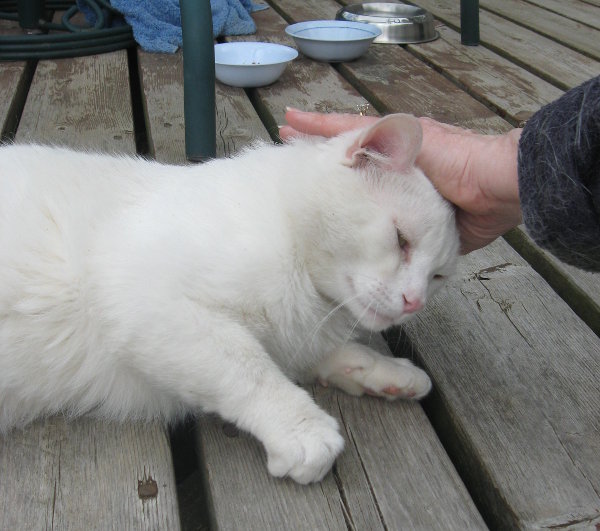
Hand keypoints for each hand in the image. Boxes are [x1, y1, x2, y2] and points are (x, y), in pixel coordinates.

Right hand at [280, 109, 522, 253]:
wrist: (498, 190)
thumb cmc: (457, 159)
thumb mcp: (413, 139)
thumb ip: (382, 138)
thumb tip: (340, 136)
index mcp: (391, 151)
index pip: (346, 137)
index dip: (317, 131)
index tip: (287, 127)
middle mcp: (394, 177)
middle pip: (351, 176)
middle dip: (323, 175)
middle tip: (291, 176)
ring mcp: (404, 206)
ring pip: (366, 211)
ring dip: (343, 214)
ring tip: (309, 217)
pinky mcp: (417, 234)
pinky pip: (388, 241)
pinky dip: (371, 246)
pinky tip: (348, 249)